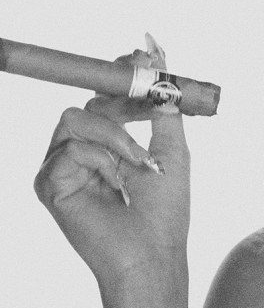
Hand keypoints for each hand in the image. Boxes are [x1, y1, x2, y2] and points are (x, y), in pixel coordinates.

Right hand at [34, 36, 190, 290]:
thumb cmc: (165, 209)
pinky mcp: (47, 183)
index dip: (120, 76)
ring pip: (77, 118)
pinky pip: (69, 148)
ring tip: (139, 165)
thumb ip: (164, 105)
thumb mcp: (172, 147)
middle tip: (149, 101)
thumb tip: (159, 56)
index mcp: (109, 143)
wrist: (151, 251)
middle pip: (89, 101)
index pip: (105, 97)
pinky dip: (100, 160)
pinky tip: (116, 184)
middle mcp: (81, 151)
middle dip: (122, 98)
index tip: (143, 57)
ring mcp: (62, 167)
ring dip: (116, 136)